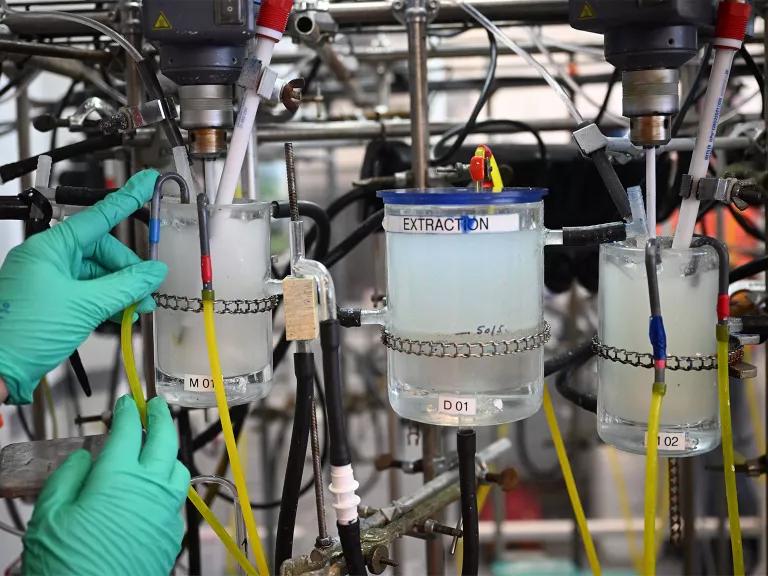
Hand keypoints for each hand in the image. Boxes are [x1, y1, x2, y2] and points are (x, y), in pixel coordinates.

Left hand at [0, 170, 166, 403]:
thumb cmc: (22, 332)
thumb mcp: (86, 306)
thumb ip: (127, 286)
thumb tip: (154, 273)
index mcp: (50, 249)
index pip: (98, 217)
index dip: (127, 199)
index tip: (146, 183)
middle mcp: (49, 260)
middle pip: (103, 252)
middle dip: (129, 270)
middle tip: (148, 289)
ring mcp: (50, 281)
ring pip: (99, 275)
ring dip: (122, 291)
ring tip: (139, 308)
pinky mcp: (54, 302)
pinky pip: (90, 293)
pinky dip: (109, 303)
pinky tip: (124, 314)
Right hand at [22, 395, 189, 575]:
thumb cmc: (65, 564)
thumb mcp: (49, 516)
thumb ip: (68, 478)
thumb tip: (84, 458)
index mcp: (118, 476)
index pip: (129, 430)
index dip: (128, 412)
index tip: (128, 401)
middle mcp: (150, 488)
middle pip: (164, 440)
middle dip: (161, 418)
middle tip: (157, 406)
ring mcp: (165, 511)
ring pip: (177, 469)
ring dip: (169, 452)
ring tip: (158, 447)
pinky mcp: (171, 534)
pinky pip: (174, 500)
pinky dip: (166, 487)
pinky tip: (152, 491)